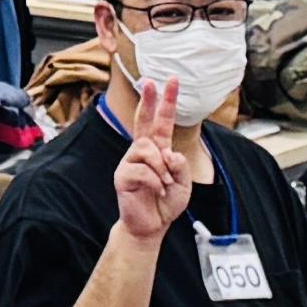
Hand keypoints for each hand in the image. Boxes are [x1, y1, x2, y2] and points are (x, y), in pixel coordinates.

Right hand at [106, 70, 200, 243]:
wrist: (151, 226)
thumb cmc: (165, 203)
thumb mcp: (183, 183)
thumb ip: (180, 165)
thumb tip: (168, 153)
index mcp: (158, 149)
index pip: (161, 121)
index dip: (166, 101)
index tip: (170, 81)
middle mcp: (142, 151)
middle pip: (142, 121)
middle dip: (147, 100)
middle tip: (148, 81)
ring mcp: (130, 162)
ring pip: (147, 149)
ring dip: (161, 167)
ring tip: (165, 184)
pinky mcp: (123, 175)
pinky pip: (142, 169)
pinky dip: (155, 181)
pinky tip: (156, 191)